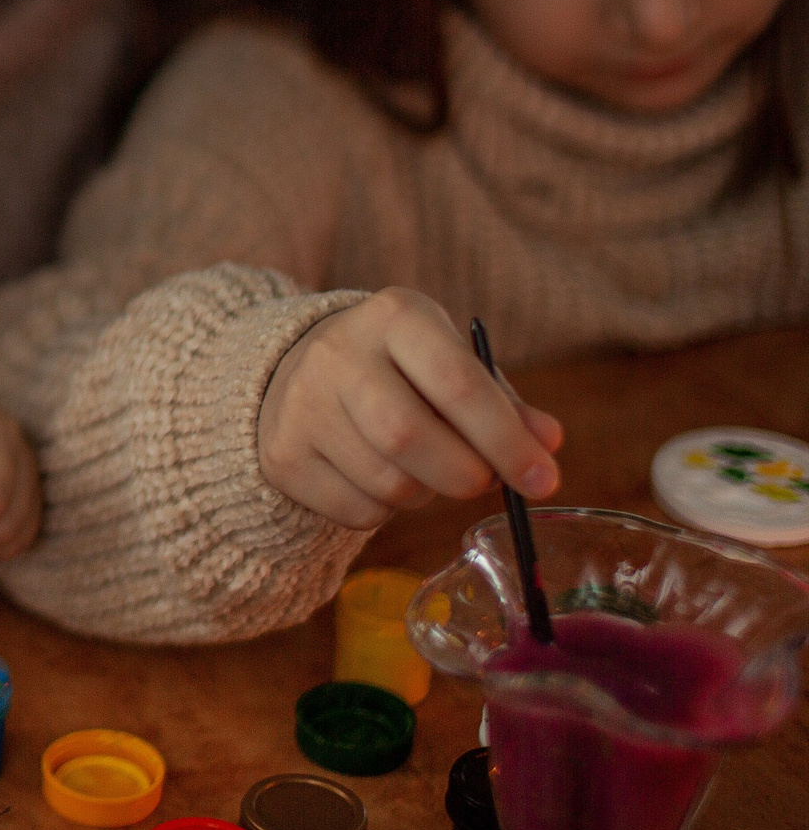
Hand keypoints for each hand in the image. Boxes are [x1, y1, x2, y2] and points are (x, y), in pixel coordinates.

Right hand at [258, 288, 566, 529]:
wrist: (296, 369)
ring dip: (426, 494)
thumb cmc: (401, 371)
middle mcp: (337, 353)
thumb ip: (502, 403)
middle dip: (465, 474)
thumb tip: (547, 444)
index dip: (506, 439)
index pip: (456, 382)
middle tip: (485, 484)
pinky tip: (379, 479)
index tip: (543, 481)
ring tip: (423, 469)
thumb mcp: (451, 363)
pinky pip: (357, 512)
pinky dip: (386, 512)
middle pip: (408, 436)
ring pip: (387, 482)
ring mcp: (300, 404)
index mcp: (393, 316)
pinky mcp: (282, 455)